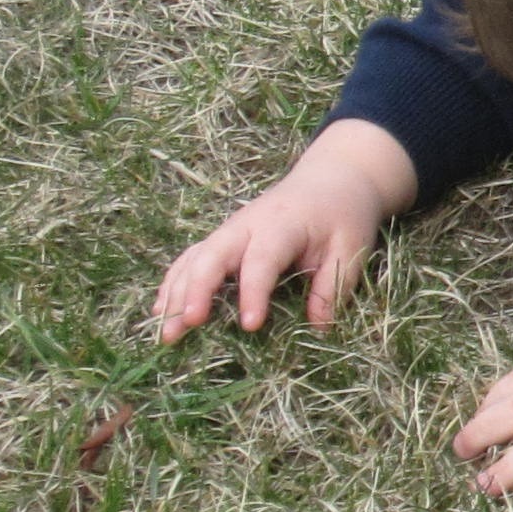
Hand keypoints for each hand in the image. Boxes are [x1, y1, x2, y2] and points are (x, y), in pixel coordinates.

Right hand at [154, 119, 422, 340]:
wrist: (331, 180)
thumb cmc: (342, 215)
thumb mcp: (350, 248)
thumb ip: (333, 286)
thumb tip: (318, 328)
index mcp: (281, 226)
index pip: (260, 262)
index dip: (252, 293)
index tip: (250, 325)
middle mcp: (246, 226)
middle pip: (212, 256)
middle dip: (195, 291)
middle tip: (187, 325)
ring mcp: (229, 231)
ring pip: (193, 259)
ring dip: (175, 293)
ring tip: (166, 331)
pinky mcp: (223, 239)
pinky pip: (191, 260)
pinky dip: (173, 283)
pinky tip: (162, 311)